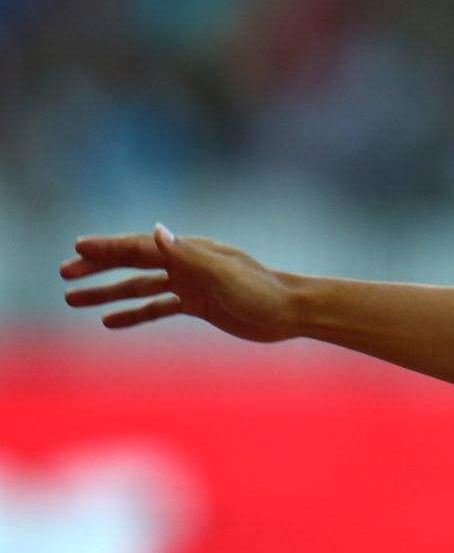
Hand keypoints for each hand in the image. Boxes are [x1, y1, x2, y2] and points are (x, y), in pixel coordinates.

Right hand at [61, 224, 296, 342]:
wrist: (291, 312)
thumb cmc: (261, 291)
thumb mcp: (222, 273)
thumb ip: (187, 254)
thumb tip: (155, 230)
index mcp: (190, 252)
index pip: (140, 247)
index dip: (108, 247)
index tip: (76, 247)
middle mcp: (187, 264)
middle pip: (133, 264)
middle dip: (97, 268)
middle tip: (63, 274)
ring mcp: (192, 285)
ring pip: (140, 288)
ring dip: (107, 293)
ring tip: (73, 300)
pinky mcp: (200, 305)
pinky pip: (159, 308)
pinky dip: (134, 313)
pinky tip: (110, 321)